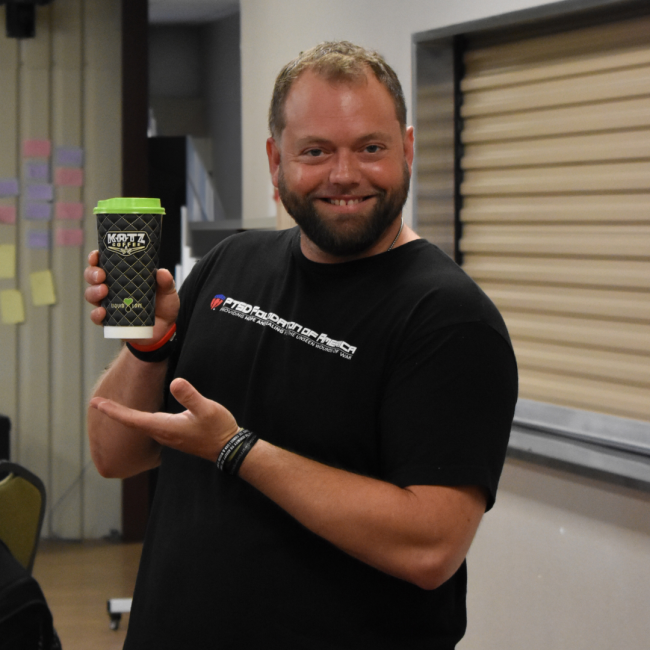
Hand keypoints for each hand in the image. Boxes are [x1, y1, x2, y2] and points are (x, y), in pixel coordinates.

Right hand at [84, 249, 180, 342]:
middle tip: (101, 275)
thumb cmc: (163, 306)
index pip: (105, 263)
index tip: (96, 256)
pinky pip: (97, 317)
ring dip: (93, 292)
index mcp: (124, 277)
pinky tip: (102, 311)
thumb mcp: (168, 291)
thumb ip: (166, 282)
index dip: (96, 258)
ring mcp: (110, 304)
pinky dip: (96, 314)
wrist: (165, 329)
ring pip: (91, 295)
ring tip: (103, 291)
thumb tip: (162, 272)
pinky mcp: (111, 321)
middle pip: (93, 277)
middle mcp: (113, 289)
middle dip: (92, 274)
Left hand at [89, 378, 239, 462]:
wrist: (229, 449)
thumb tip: (175, 382)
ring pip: (140, 426)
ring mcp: (168, 436)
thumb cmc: (218, 429)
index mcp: (165, 427)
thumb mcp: (206, 409)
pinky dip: (139, 420)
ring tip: (113, 407)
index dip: (114, 411)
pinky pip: (150, 427)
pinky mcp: (175, 435)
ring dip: (126, 417)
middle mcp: (162, 433)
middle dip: (114, 413)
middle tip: (97, 403)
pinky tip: (141, 416)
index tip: (96, 404)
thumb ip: (190, 396)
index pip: (132, 419)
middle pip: (132, 423)